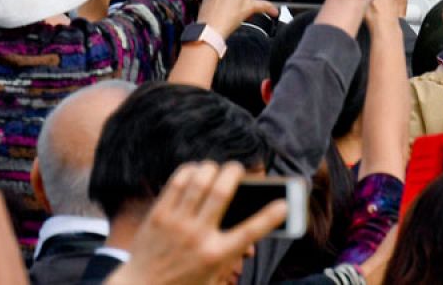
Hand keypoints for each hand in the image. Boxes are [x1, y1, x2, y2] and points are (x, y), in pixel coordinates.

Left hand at [107, 161, 287, 284]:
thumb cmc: (183, 281)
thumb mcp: (213, 274)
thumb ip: (231, 253)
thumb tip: (249, 236)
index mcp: (216, 255)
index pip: (250, 232)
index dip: (270, 216)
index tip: (283, 204)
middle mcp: (197, 236)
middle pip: (222, 192)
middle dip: (235, 172)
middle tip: (238, 168)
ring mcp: (176, 223)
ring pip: (199, 180)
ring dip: (212, 168)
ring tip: (216, 168)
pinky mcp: (158, 214)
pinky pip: (177, 182)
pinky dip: (190, 171)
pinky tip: (196, 171)